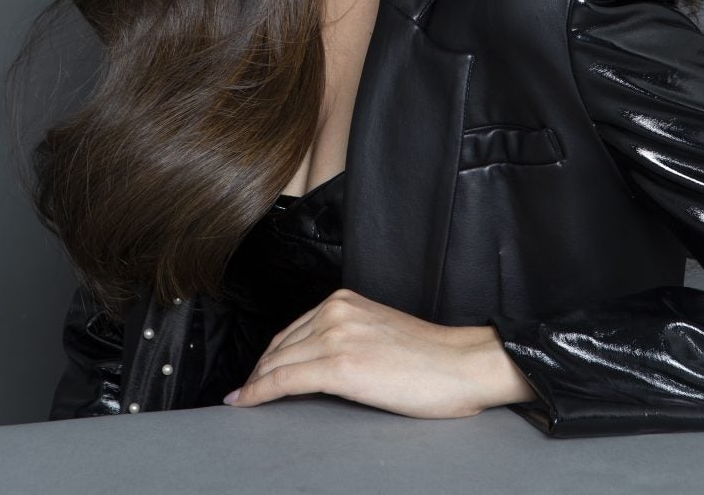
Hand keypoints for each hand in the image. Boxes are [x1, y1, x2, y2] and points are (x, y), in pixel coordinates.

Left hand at [223, 287, 534, 417]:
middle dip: (258, 371)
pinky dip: (260, 392)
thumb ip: (348, 338)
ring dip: (256, 383)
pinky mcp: (340, 364)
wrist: (461, 364)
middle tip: (243, 393)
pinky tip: (247, 402)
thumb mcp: (379, 334)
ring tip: (243, 401)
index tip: (253, 373)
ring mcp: (336, 335)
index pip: (292, 331)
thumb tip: (321, 364)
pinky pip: (286, 379)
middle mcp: (335, 311)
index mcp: (345, 302)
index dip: (269, 356)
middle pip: (280, 345)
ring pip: (278, 362)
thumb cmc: (430, 358)